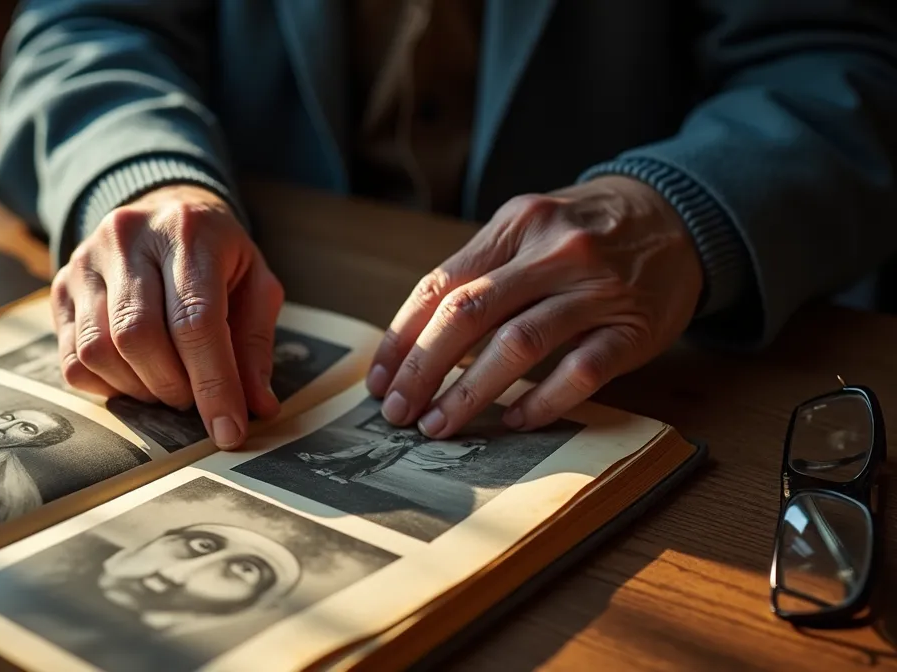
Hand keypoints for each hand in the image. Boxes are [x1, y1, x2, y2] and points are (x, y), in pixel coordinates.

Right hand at [51, 184, 283, 448]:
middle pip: (138, 337)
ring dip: (139, 389)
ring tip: (166, 385)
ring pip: (99, 352)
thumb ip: (254, 344)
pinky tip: (135, 375)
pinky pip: (73, 359)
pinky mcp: (60, 287)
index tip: (229, 431)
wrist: (162, 209)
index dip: (213, 385)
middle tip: (193, 400)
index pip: (195, 321)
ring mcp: (85, 262)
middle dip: (172, 387)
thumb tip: (257, 407)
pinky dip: (108, 385)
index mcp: (188, 231)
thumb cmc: (217, 256)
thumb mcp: (254, 285)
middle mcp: (128, 238)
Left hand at [367, 176, 703, 436]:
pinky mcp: (634, 327)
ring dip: (468, 392)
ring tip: (438, 424)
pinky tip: (513, 420)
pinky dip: (541, 401)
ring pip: (517, 344)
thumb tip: (416, 343)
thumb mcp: (530, 230)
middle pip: (469, 314)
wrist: (679, 216)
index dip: (403, 337)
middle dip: (423, 369)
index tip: (380, 379)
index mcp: (516, 225)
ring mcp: (596, 289)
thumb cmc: (585, 234)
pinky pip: (580, 372)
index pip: (442, 285)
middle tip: (397, 412)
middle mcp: (553, 251)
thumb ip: (481, 274)